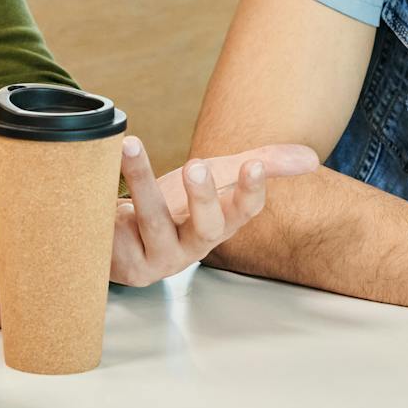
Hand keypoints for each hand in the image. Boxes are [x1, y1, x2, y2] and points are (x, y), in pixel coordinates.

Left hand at [113, 138, 321, 286]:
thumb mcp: (213, 179)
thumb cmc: (171, 206)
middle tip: (196, 164)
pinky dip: (106, 198)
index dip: (250, 192)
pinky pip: (114, 227)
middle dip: (203, 197)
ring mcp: (156, 257)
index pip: (244, 213)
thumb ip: (258, 165)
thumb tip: (310, 158)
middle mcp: (191, 247)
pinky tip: (97, 176)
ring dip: (142, 181)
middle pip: (205, 228)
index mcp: (218, 226)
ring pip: (152, 222)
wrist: (116, 240)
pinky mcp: (121, 261)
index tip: (252, 166)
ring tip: (131, 145)